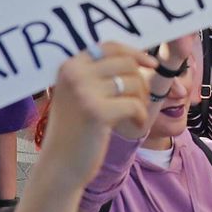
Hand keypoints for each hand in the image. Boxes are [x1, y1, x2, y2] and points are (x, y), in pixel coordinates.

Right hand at [44, 44, 157, 188]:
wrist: (59, 165)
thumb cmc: (75, 131)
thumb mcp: (79, 95)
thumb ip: (98, 74)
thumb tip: (137, 57)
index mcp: (69, 66)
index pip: (109, 46)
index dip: (134, 52)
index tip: (151, 64)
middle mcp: (74, 74)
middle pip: (126, 63)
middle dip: (141, 82)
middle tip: (139, 102)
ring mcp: (84, 92)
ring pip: (134, 83)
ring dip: (142, 101)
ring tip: (134, 116)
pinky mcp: (97, 112)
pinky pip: (135, 105)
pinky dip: (141, 117)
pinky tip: (135, 126)